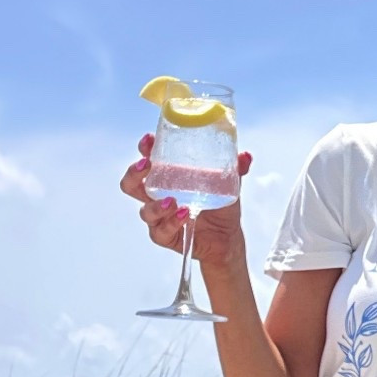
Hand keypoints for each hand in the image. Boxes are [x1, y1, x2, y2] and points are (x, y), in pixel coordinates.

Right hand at [118, 132, 253, 274]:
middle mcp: (157, 195)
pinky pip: (160, 231)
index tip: (149, 140)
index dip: (144, 148)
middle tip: (146, 166)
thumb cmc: (219, 203)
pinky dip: (172, 222)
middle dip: (133, 174)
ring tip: (172, 200)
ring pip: (144, 211)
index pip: (147, 158)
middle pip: (130, 184)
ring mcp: (159, 217)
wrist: (227, 236)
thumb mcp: (228, 182)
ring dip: (155, 205)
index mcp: (167, 176)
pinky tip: (185, 215)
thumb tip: (245, 155)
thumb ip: (235, 167)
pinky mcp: (165, 236)